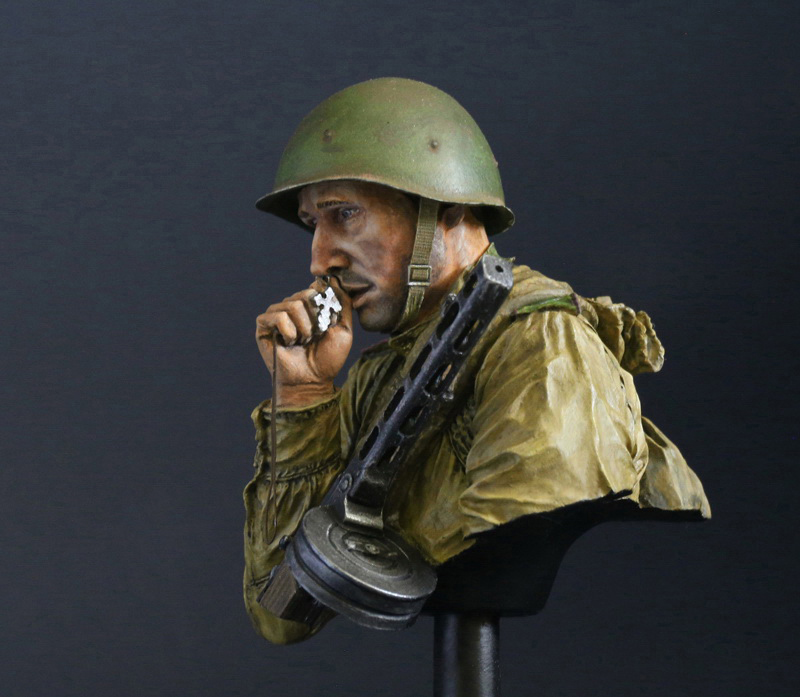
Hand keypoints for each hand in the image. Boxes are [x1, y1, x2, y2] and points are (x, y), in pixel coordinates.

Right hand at [255, 278, 352, 405]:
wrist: (313, 381)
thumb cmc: (328, 358)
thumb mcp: (344, 329)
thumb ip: (343, 303)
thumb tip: (335, 279)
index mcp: (310, 306)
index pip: (316, 288)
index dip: (324, 304)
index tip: (327, 323)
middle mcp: (292, 307)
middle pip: (305, 294)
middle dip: (315, 319)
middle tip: (314, 336)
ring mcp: (277, 315)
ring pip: (292, 304)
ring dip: (303, 328)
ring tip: (303, 341)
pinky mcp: (263, 325)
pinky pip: (277, 316)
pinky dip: (289, 332)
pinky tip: (290, 343)